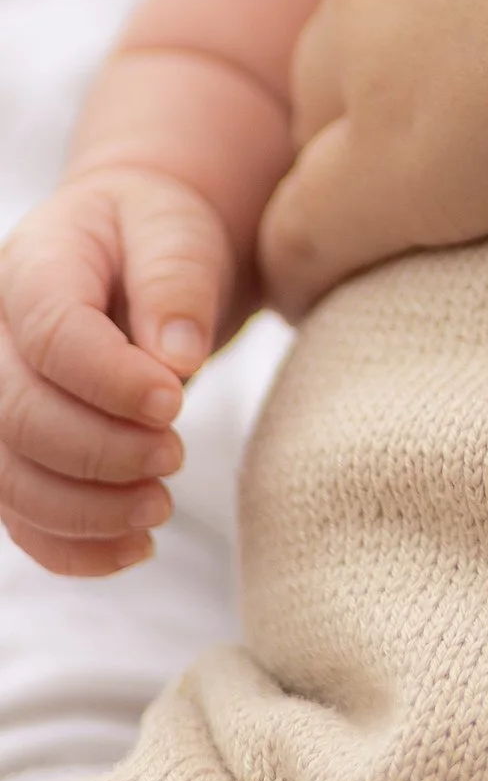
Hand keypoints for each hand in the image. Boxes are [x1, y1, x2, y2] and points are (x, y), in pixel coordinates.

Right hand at [0, 171, 229, 575]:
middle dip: (101, 451)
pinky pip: (23, 519)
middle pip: (21, 417)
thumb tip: (177, 359)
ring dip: (88, 510)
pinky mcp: (16, 456)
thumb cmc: (157, 237)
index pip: (51, 335)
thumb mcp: (177, 232)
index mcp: (30, 267)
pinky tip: (136, 548)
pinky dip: (75, 548)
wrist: (139, 258)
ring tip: (161, 506)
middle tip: (175, 455)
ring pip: (12, 480)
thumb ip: (177, 283)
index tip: (174, 401)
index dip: (108, 380)